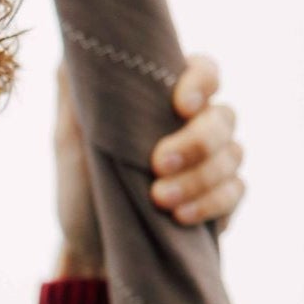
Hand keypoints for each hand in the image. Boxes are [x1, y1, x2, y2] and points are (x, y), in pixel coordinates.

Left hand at [51, 53, 245, 278]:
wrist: (89, 250)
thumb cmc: (80, 190)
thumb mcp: (67, 146)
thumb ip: (74, 99)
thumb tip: (69, 52)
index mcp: (165, 101)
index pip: (204, 71)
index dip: (202, 81)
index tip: (181, 105)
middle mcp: (197, 125)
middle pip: (224, 116)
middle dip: (196, 142)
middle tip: (158, 164)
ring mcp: (212, 163)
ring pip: (233, 154)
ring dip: (199, 178)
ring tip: (159, 199)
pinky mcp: (221, 201)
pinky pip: (235, 192)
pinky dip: (212, 204)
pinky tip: (181, 216)